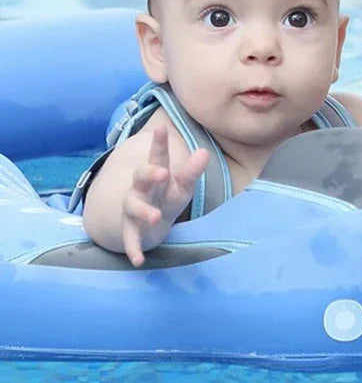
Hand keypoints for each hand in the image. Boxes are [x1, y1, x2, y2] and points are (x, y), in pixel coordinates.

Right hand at [121, 125, 209, 266]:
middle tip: (162, 172)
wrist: (147, 221)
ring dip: (142, 211)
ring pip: (133, 206)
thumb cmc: (167, 195)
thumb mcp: (182, 184)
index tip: (160, 127)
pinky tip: (139, 261)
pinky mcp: (132, 229)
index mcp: (157, 173)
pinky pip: (130, 238)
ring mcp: (134, 208)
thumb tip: (203, 152)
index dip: (159, 142)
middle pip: (141, 176)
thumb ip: (191, 171)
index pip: (157, 155)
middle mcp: (142, 188)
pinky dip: (133, 248)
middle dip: (149, 173)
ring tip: (154, 217)